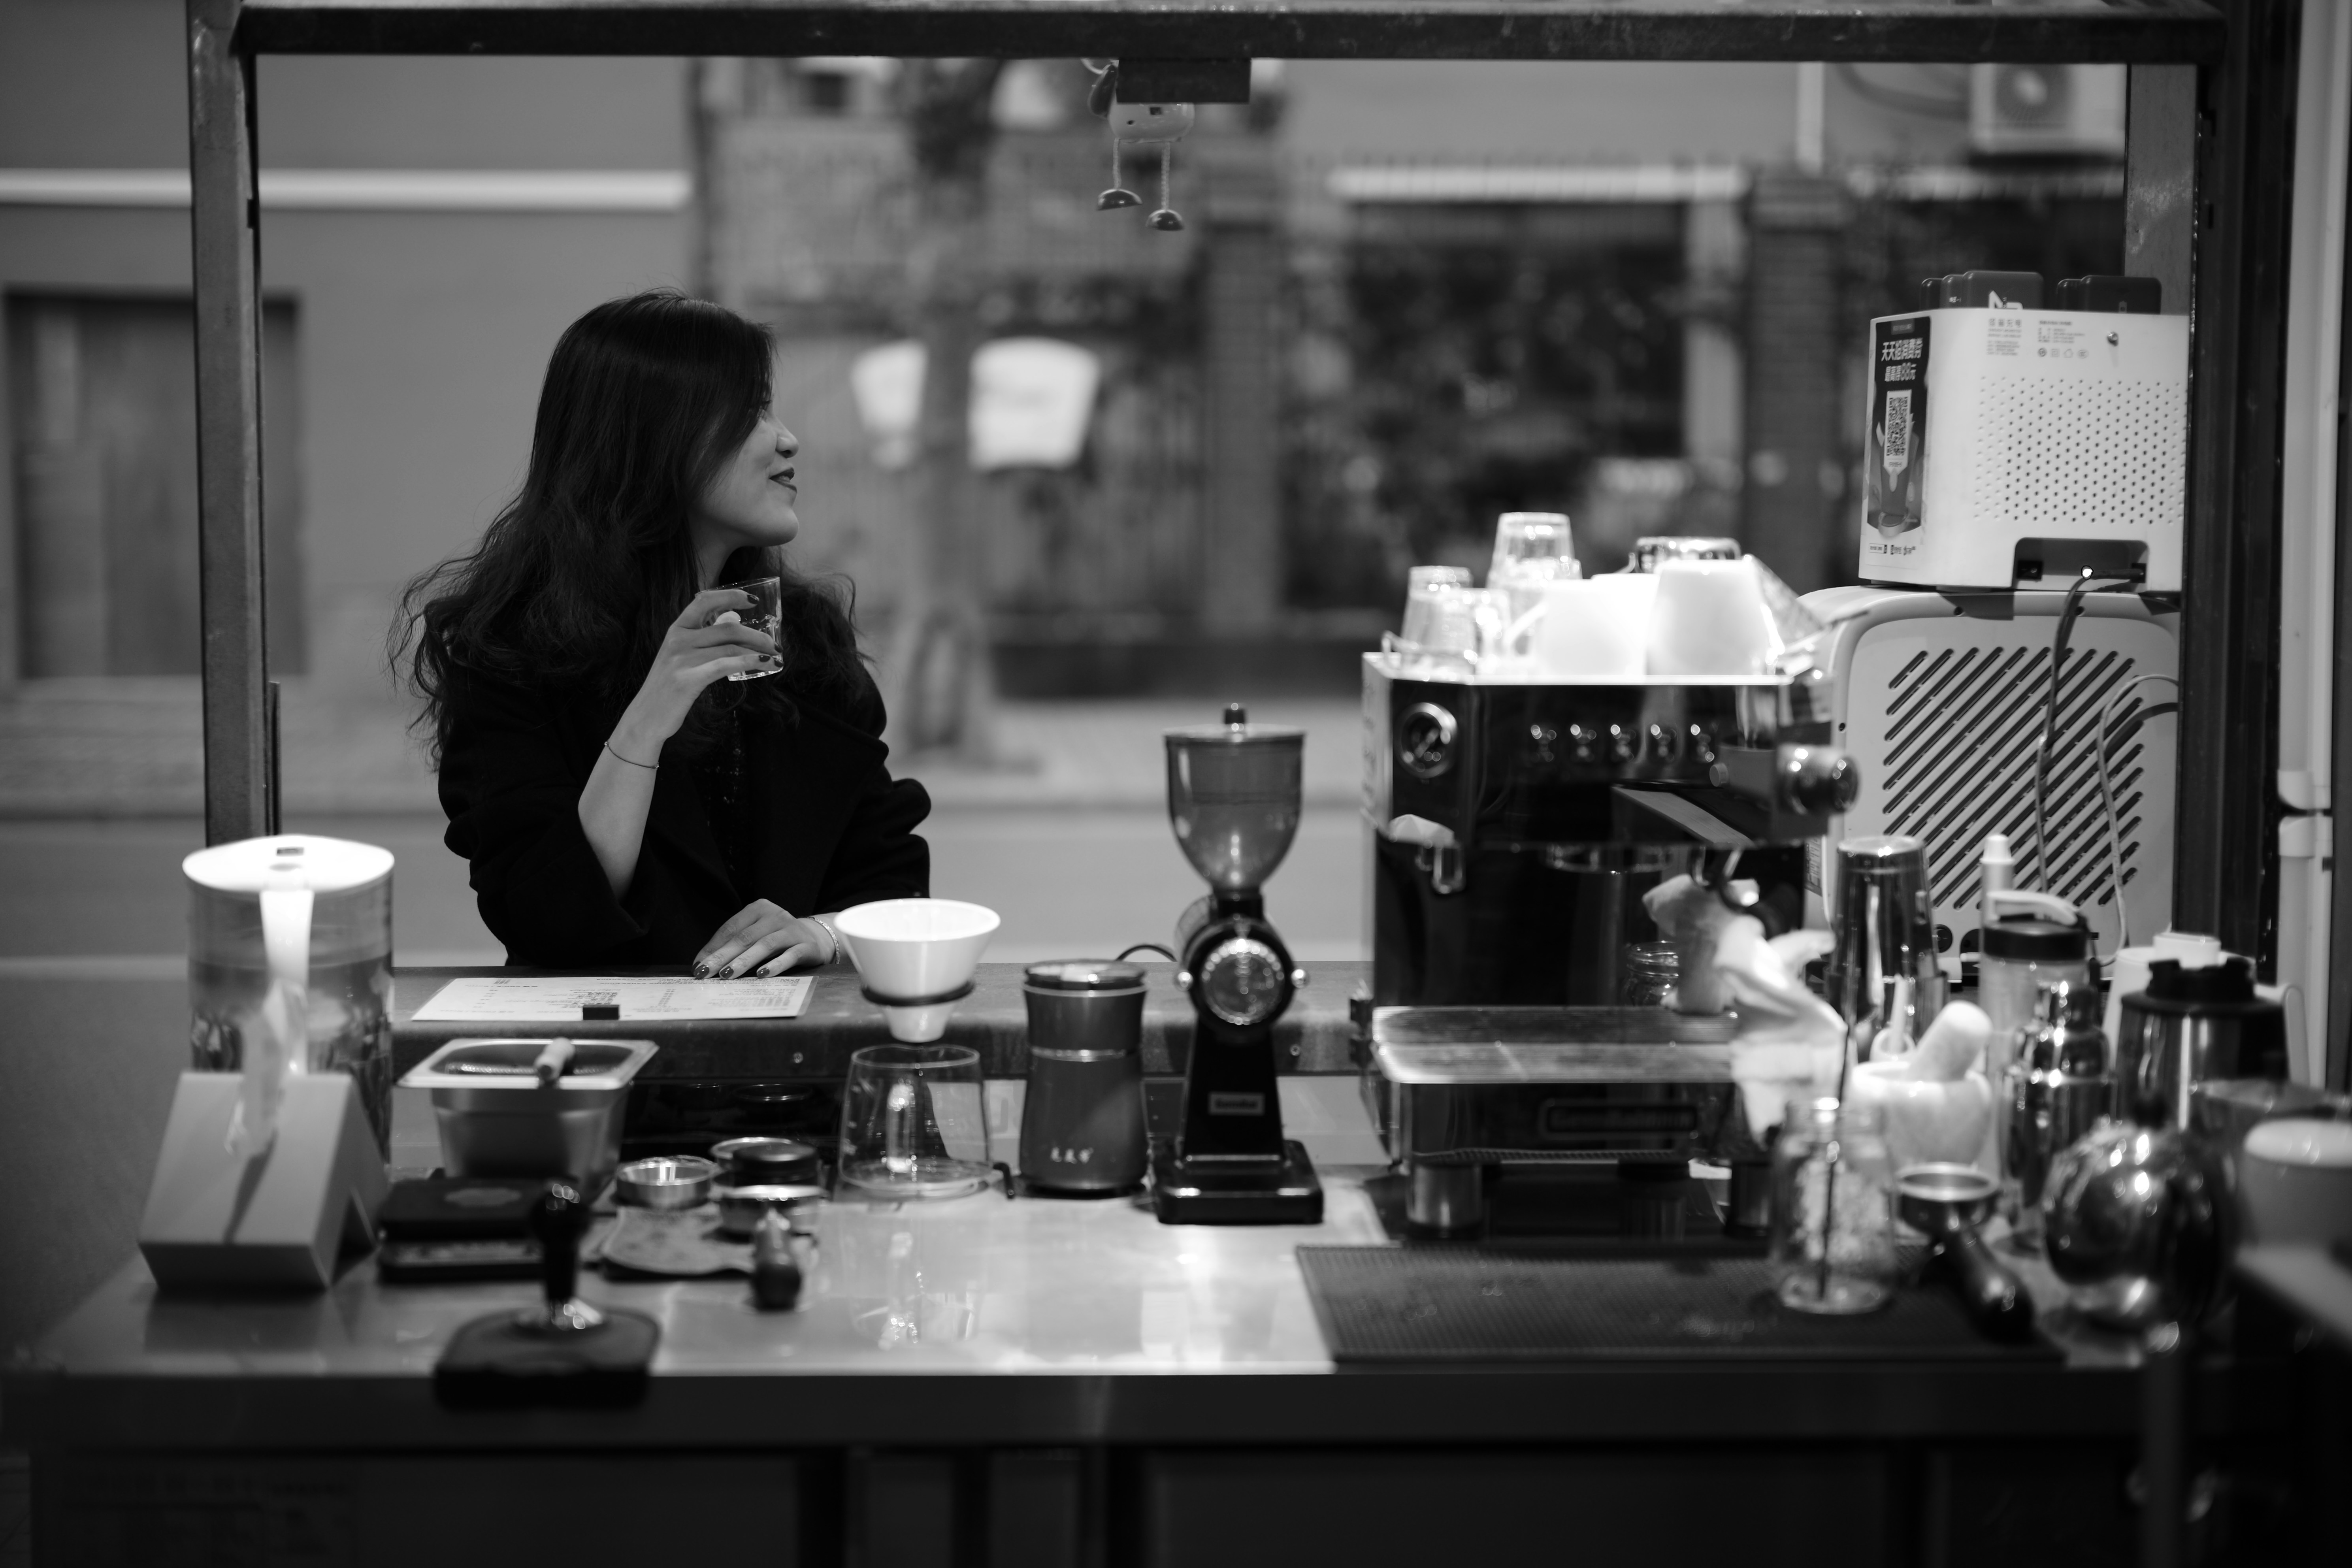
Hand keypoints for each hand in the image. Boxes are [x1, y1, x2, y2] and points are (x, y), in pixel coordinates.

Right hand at [611, 587, 778, 755]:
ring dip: (759, 651)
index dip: (731, 596)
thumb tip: (733, 622)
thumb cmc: (669, 686)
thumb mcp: (680, 656)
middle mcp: (678, 640)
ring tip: (775, 657)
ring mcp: (682, 659)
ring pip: (730, 647)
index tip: (752, 601)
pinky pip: (725, 665)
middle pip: (727, 628)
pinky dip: (750, 662)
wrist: (646, 717)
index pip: (705, 601)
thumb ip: (702, 639)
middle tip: (774, 644)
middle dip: (757, 635)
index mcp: (677, 629)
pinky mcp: (688, 679)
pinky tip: (765, 664)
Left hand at [695, 900, 832, 978]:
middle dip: (722, 956)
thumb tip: (702, 963)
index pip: (731, 928)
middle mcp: (775, 915)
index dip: (713, 947)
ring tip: (727, 975)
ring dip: (744, 961)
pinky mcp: (807, 945)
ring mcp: (791, 929)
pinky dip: (775, 965)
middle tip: (705, 972)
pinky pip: (790, 955)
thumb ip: (734, 944)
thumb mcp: (756, 934)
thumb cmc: (777, 938)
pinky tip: (762, 975)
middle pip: (744, 937)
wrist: (815, 938)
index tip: (698, 965)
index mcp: (758, 909)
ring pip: (765, 945)